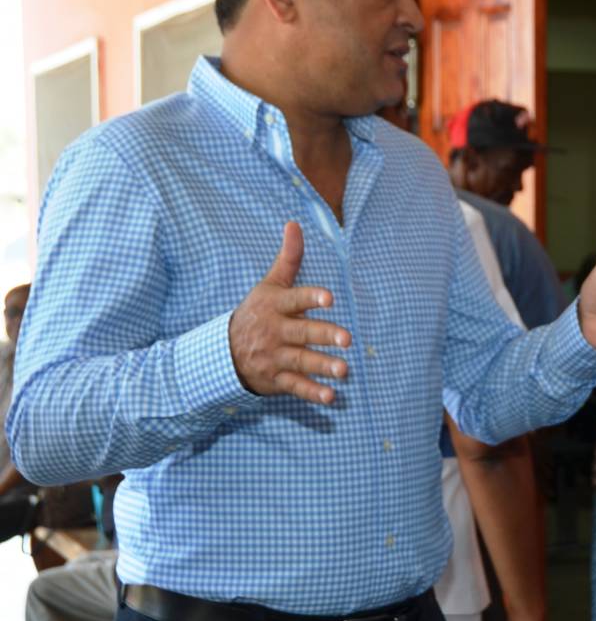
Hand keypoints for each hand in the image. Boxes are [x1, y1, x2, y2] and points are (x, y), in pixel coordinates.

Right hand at [228, 223, 351, 404]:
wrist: (222, 352)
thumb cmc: (257, 313)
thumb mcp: (270, 285)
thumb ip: (288, 258)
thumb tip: (294, 223)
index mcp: (274, 306)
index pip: (294, 299)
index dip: (311, 298)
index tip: (329, 298)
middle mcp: (274, 331)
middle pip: (302, 333)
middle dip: (323, 335)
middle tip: (347, 339)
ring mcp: (274, 356)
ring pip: (301, 361)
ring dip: (322, 366)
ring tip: (344, 370)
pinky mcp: (275, 378)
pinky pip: (295, 387)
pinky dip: (312, 393)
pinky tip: (331, 397)